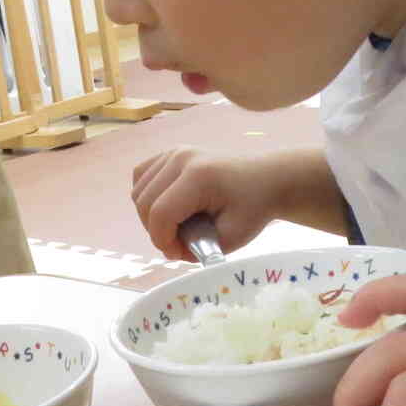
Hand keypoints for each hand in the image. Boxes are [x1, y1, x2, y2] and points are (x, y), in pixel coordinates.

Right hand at [132, 148, 282, 260]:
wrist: (266, 178)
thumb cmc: (253, 207)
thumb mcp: (232, 237)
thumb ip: (198, 249)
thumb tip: (170, 250)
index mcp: (199, 176)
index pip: (160, 213)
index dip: (163, 241)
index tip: (179, 254)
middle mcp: (181, 158)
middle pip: (144, 203)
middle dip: (157, 231)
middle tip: (180, 244)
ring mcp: (174, 151)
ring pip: (138, 191)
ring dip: (150, 216)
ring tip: (176, 226)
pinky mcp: (170, 152)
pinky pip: (141, 177)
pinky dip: (147, 196)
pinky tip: (168, 206)